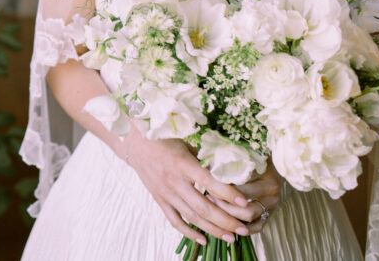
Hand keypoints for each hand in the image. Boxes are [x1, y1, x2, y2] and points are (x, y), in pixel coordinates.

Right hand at [122, 131, 250, 244]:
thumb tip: (231, 166)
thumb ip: (205, 156)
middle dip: (226, 220)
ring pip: (192, 217)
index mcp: (182, 163)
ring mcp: (165, 193)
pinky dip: (189, 233)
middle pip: (203, 206)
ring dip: (213, 230)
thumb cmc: (165, 137)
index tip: (244, 202)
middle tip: (244, 228)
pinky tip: (204, 240)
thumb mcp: (186, 141)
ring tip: (231, 238)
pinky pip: (175, 220)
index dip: (227, 193)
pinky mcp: (159, 200)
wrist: (134, 143)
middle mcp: (174, 181)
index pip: (208, 182)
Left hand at [207, 160, 281, 233]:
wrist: (276, 167)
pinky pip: (256, 228)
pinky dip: (241, 227)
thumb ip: (232, 164)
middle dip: (225, 205)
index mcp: (268, 180)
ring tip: (214, 207)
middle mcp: (272, 196)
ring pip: (249, 218)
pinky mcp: (269, 215)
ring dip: (229, 215)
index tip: (209, 185)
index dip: (223, 190)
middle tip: (209, 198)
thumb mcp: (248, 157)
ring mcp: (272, 207)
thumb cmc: (256, 159)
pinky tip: (227, 221)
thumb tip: (208, 167)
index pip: (242, 190)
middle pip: (245, 209)